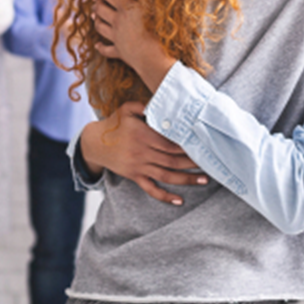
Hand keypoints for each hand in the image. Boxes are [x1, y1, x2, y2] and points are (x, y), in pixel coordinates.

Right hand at [80, 101, 207, 205]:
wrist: (93, 143)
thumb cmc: (113, 124)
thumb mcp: (126, 109)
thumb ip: (144, 105)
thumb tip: (164, 102)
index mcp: (141, 134)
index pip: (169, 142)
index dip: (186, 145)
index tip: (201, 145)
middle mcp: (141, 152)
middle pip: (171, 160)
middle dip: (192, 162)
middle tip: (211, 162)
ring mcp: (138, 166)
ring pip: (166, 176)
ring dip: (186, 179)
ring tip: (204, 180)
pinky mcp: (134, 177)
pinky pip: (151, 189)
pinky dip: (165, 196)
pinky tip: (179, 201)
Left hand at [93, 0, 176, 92]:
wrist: (153, 55)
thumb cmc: (155, 27)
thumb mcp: (150, 4)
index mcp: (124, 8)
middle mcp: (116, 21)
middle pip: (100, 10)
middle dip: (96, 4)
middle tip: (96, 1)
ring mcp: (116, 37)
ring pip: (99, 27)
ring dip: (95, 20)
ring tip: (94, 16)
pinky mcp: (119, 51)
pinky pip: (106, 50)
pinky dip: (101, 47)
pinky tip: (97, 45)